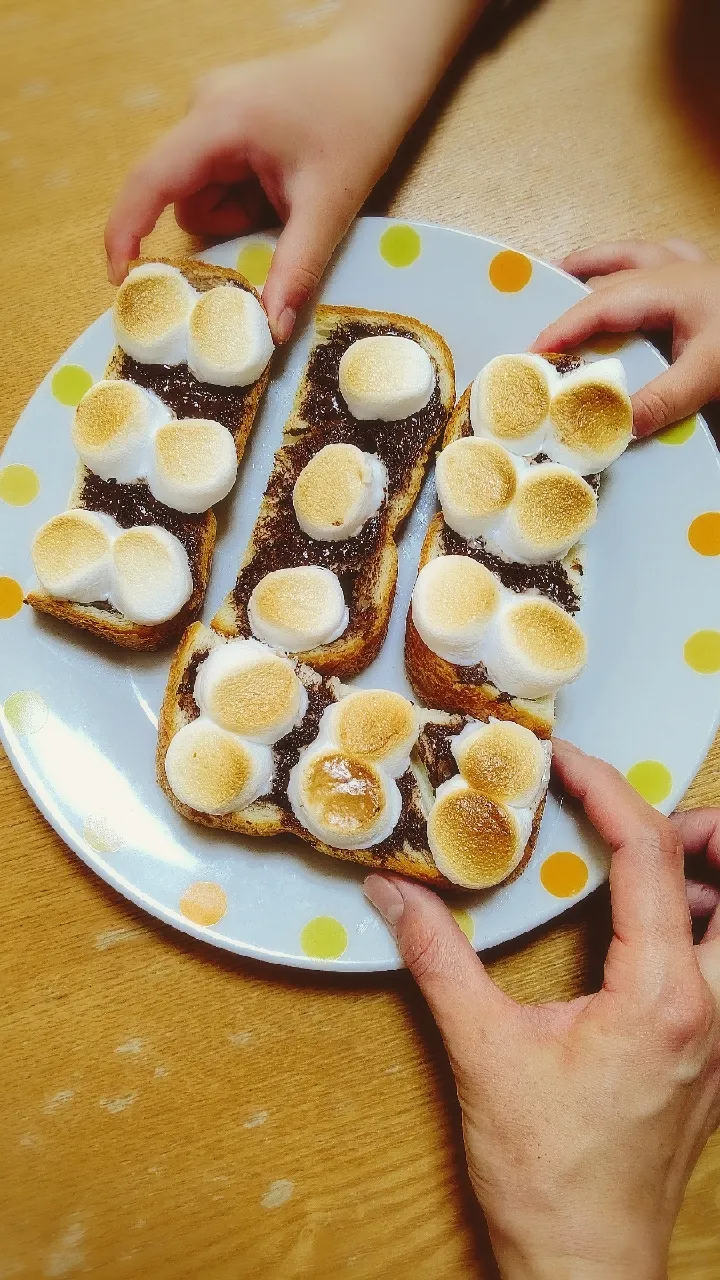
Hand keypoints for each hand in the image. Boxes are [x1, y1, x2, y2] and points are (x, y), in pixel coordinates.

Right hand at [104, 0, 484, 341]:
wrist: (382, 70)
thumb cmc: (359, 124)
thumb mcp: (329, 206)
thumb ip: (296, 270)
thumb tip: (273, 332)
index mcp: (217, 120)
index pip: (149, 181)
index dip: (126, 232)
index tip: (121, 281)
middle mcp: (201, 108)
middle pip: (183, 196)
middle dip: (227, 224)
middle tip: (275, 221)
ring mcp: (210, 110)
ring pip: (202, 193)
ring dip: (239, 213)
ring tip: (286, 196)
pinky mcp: (223, 118)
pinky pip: (217, 178)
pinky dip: (246, 196)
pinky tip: (281, 181)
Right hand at [364, 740, 719, 1279]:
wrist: (589, 1268)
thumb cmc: (549, 1174)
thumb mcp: (483, 1054)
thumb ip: (439, 960)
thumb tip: (393, 896)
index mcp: (662, 997)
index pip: (652, 855)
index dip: (608, 790)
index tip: (565, 762)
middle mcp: (711, 1010)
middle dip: (706, 830)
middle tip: (641, 812)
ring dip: (707, 880)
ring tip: (644, 863)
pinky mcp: (715, 1060)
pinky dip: (701, 927)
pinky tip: (644, 937)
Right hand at [532, 239, 719, 436]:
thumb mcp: (712, 374)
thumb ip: (663, 401)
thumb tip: (616, 428)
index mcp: (668, 287)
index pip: (598, 305)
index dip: (560, 328)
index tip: (529, 353)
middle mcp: (675, 268)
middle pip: (608, 277)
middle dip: (569, 297)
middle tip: (537, 321)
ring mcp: (694, 266)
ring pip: (633, 254)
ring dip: (598, 264)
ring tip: (568, 272)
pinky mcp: (709, 275)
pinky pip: (661, 257)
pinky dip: (637, 263)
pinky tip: (636, 273)